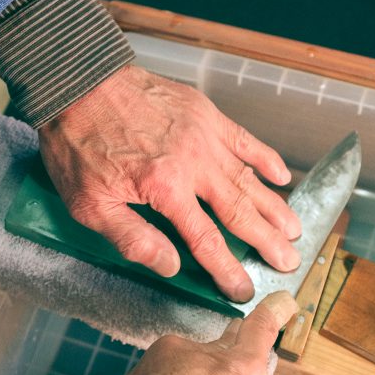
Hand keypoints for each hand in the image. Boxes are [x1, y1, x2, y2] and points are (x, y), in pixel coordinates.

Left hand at [38, 65, 301, 302]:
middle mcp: (193, 162)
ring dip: (274, 207)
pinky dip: (265, 158)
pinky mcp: (204, 113)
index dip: (227, 269)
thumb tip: (171, 267)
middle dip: (266, 241)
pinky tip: (281, 177)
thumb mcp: (89, 204)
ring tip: (294, 230)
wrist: (79, 84)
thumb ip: (133, 238)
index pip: (206, 239)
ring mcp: (203, 135)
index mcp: (165, 188)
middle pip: (239, 211)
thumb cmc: (79, 145)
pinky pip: (244, 139)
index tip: (243, 290)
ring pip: (248, 178)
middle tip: (288, 263)